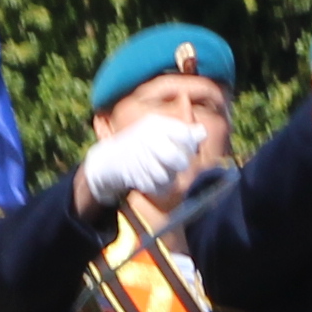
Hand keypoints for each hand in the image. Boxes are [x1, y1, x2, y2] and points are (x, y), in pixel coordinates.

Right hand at [78, 112, 210, 210]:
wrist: (108, 160)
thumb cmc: (140, 144)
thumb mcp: (159, 131)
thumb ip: (182, 132)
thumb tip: (203, 132)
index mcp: (155, 124)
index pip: (185, 135)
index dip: (190, 145)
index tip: (187, 148)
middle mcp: (147, 138)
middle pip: (178, 159)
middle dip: (180, 165)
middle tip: (176, 165)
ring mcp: (139, 157)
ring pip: (167, 176)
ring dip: (168, 177)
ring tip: (162, 171)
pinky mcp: (134, 175)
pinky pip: (157, 187)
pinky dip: (159, 188)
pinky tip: (152, 180)